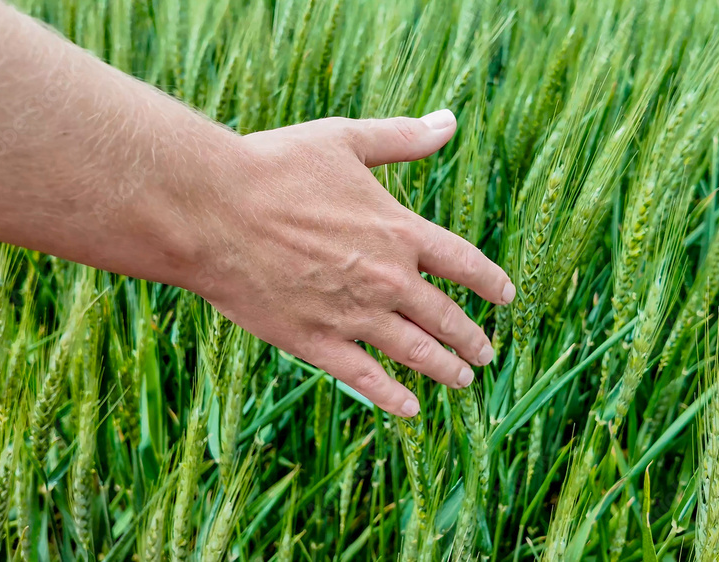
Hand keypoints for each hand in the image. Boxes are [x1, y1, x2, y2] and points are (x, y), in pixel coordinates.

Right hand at [187, 110, 514, 416]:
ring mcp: (353, 314)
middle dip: (471, 337)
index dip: (490, 282)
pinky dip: (392, 396)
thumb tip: (450, 121)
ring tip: (462, 380)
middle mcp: (387, 278)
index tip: (507, 298)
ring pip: (415, 352)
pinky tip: (411, 410)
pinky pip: (365, 378)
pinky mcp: (315, 341)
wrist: (211, 211)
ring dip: (443, 368)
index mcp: (399, 230)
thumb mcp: (346, 141)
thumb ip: (402, 138)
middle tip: (486, 354)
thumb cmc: (275, 168)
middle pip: (445, 316)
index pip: (463, 263)